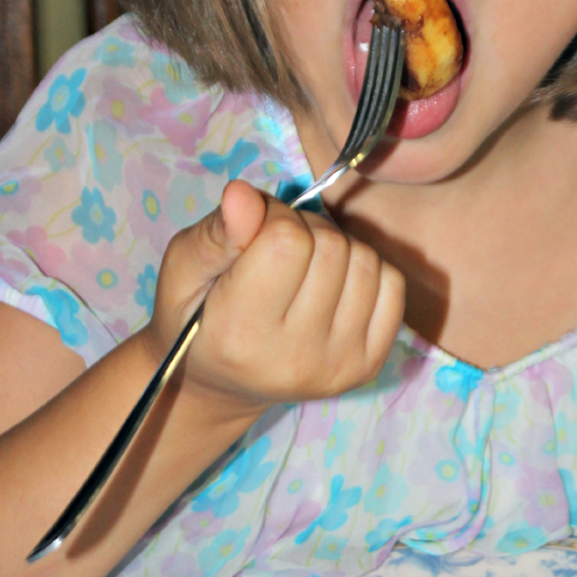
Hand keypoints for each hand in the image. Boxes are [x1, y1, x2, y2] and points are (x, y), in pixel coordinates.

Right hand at [146, 180, 405, 412]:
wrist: (221, 382)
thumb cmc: (197, 314)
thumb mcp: (184, 268)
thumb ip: (216, 233)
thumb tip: (244, 194)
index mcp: (240, 333)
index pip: (287, 241)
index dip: (274, 219)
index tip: (255, 235)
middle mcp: (295, 358)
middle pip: (331, 247)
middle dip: (306, 232)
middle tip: (278, 252)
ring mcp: (338, 366)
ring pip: (366, 261)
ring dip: (338, 249)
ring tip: (304, 270)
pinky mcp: (369, 365)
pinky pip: (393, 286)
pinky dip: (367, 272)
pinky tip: (333, 287)